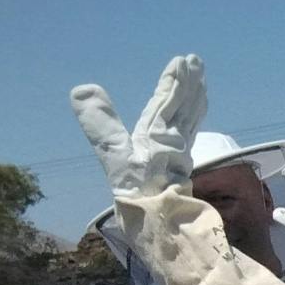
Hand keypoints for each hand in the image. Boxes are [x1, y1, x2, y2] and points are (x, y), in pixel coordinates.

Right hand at [70, 54, 205, 199]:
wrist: (161, 224)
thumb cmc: (136, 192)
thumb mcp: (114, 157)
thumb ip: (101, 124)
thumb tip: (84, 88)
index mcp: (156, 136)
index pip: (167, 102)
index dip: (173, 81)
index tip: (182, 61)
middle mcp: (173, 141)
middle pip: (183, 106)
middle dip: (189, 83)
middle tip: (196, 60)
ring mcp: (179, 152)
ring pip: (190, 117)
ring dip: (195, 96)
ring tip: (201, 79)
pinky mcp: (181, 163)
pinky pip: (191, 132)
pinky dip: (195, 116)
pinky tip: (196, 111)